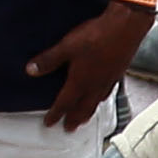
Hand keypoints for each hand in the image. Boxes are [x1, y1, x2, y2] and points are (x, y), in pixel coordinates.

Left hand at [28, 0, 146, 129]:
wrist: (126, 27)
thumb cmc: (96, 36)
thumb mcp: (66, 47)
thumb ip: (49, 60)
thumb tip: (30, 71)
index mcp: (81, 81)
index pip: (65, 102)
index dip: (56, 114)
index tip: (49, 123)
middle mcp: (95, 84)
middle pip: (83, 107)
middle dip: (74, 119)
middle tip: (69, 129)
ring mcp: (108, 80)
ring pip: (96, 102)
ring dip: (88, 112)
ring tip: (84, 119)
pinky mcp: (118, 73)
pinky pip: (107, 92)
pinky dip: (101, 99)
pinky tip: (101, 96)